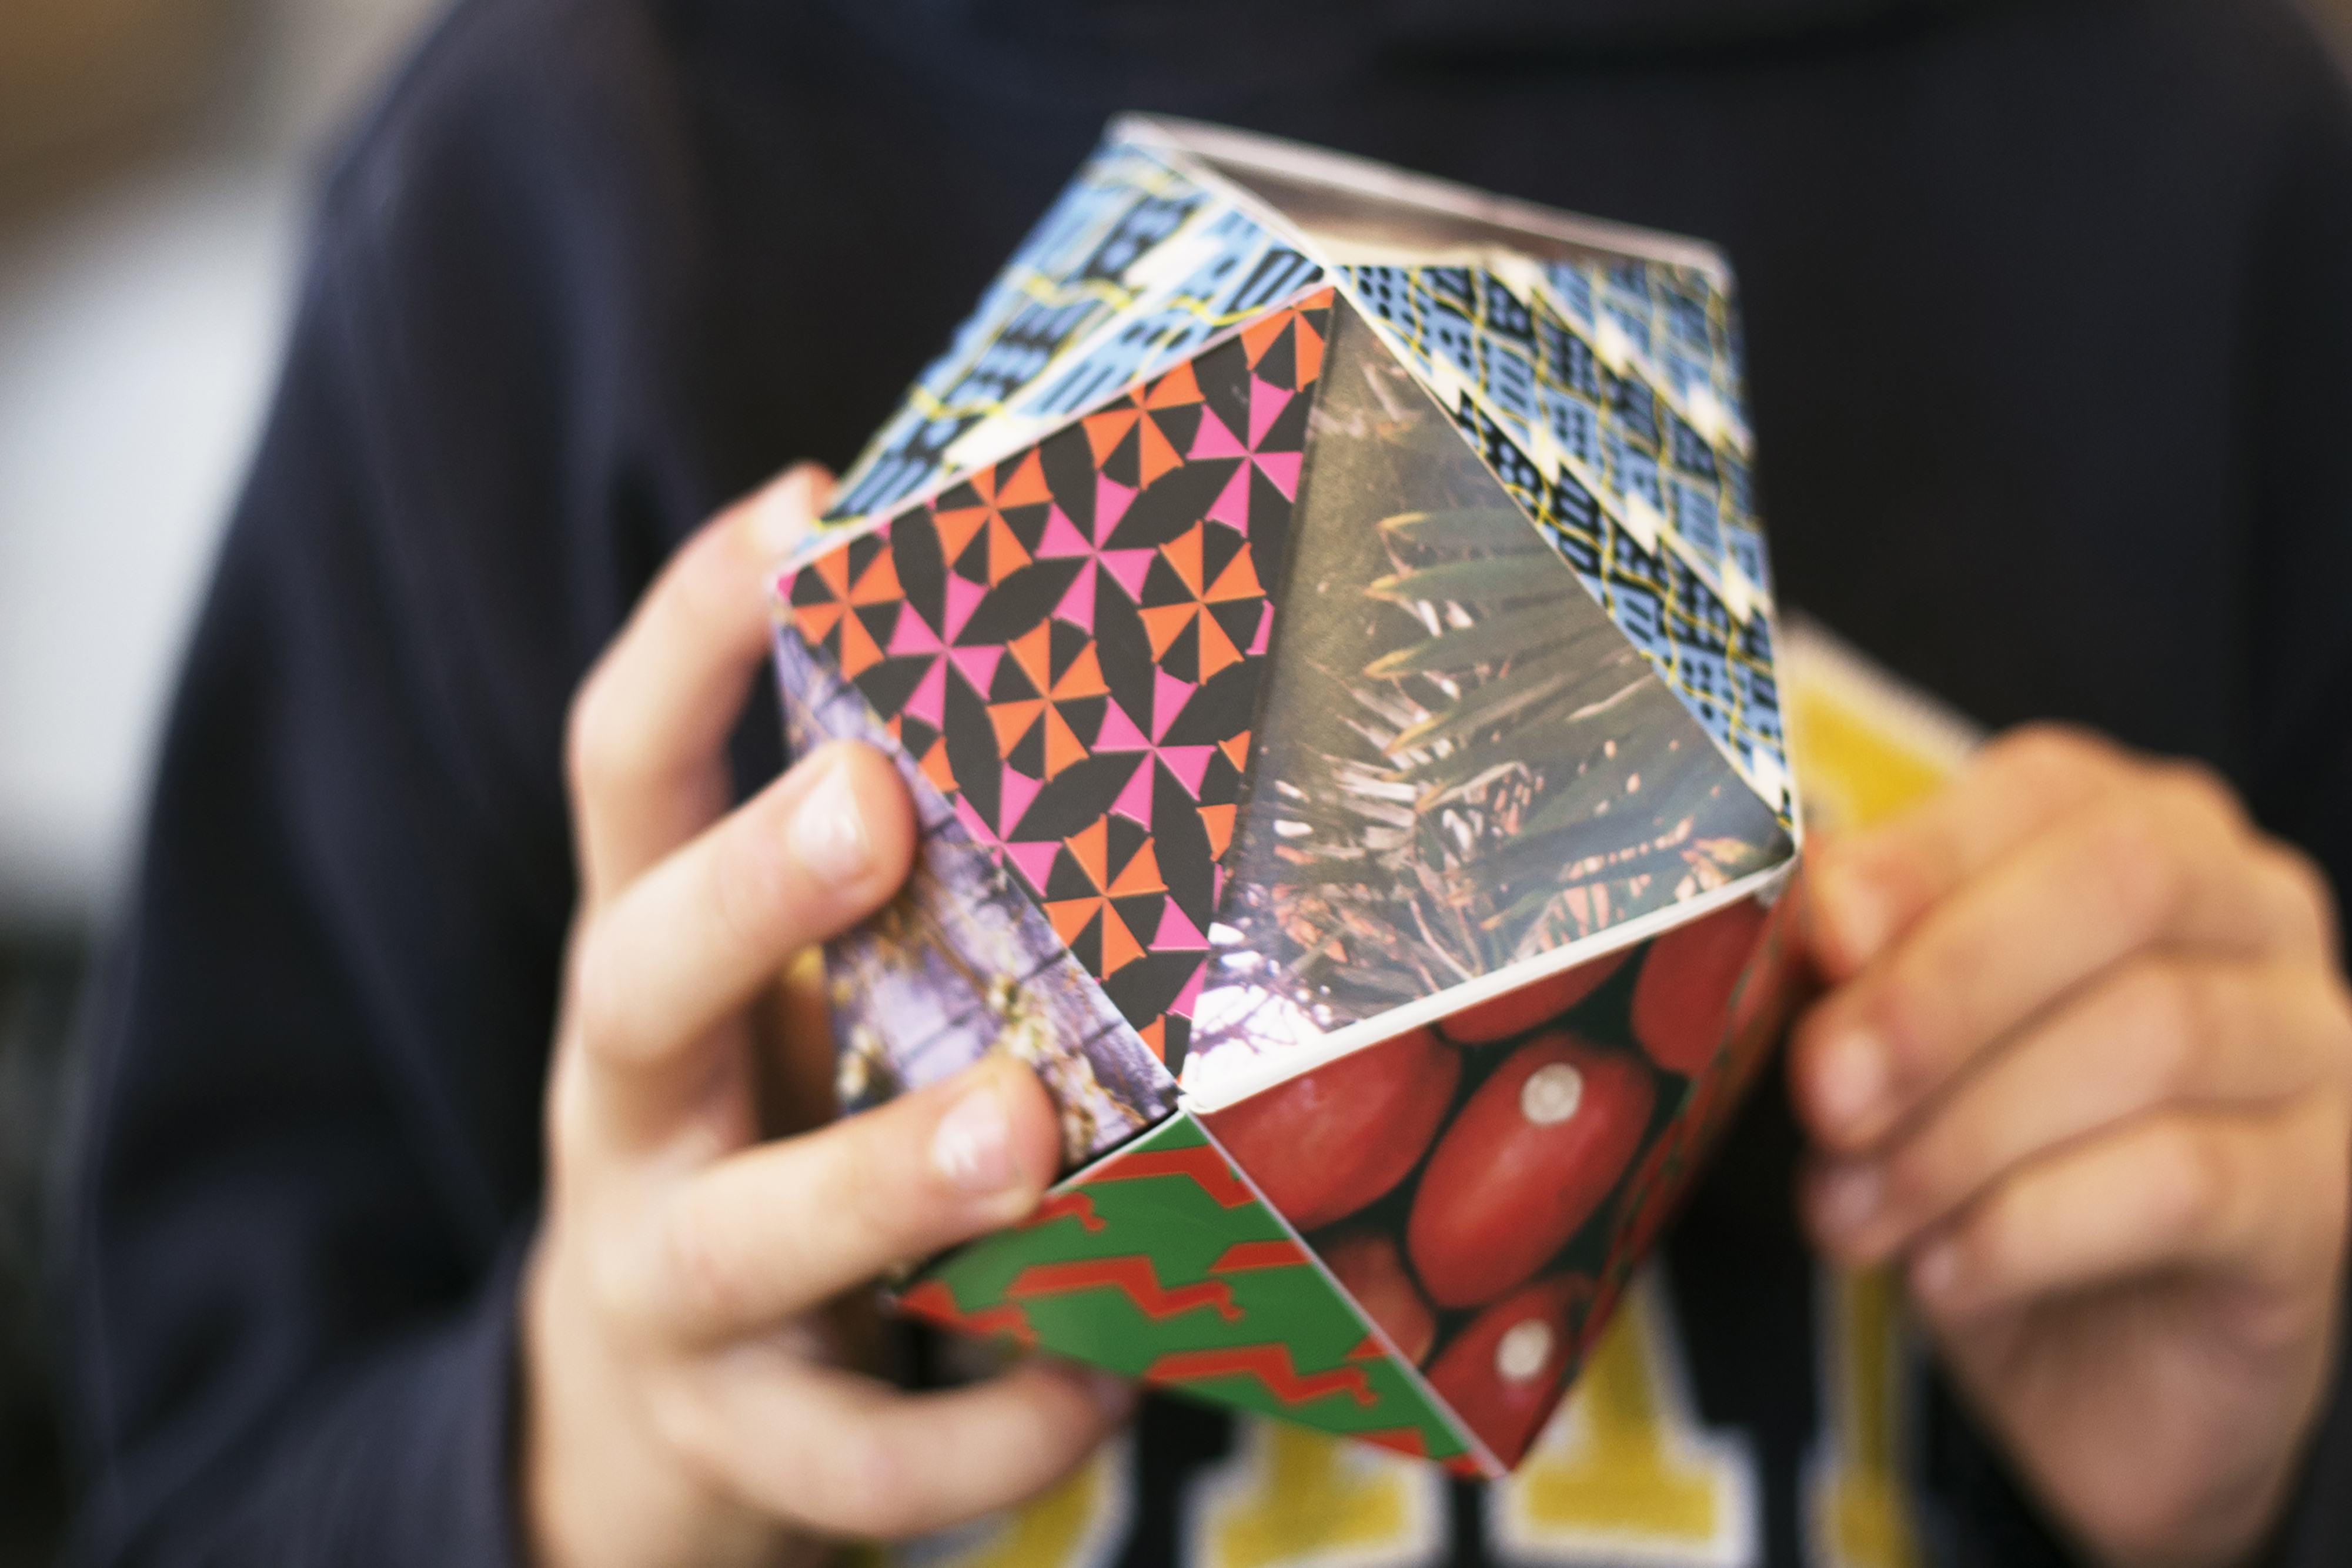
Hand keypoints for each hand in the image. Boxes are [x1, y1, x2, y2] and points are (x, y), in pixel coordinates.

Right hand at [520, 468, 1132, 1567]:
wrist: (637, 1429)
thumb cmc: (763, 1152)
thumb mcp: (792, 1013)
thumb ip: (898, 911)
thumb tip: (1112, 718)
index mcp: (651, 970)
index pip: (621, 775)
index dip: (689, 636)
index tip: (801, 508)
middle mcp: (632, 1111)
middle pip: (635, 980)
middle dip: (748, 890)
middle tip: (874, 803)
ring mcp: (668, 1287)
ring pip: (744, 1234)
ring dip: (881, 1178)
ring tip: (1024, 1131)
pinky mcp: (742, 1441)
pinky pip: (857, 1459)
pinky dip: (984, 1433)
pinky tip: (1099, 1391)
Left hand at [1791, 725, 2351, 1567]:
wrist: (2096, 1353)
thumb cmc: (1986, 1154)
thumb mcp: (1897, 1042)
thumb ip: (1861, 962)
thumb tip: (1814, 915)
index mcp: (2146, 834)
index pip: (2051, 785)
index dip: (1923, 857)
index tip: (1821, 939)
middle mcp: (2255, 914)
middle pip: (2122, 885)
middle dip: (1945, 989)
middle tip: (1827, 1093)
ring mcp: (2313, 1051)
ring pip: (2156, 1036)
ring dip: (1964, 1132)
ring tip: (1854, 1208)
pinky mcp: (2323, 1195)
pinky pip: (2187, 1180)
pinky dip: (2030, 1225)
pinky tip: (1943, 1268)